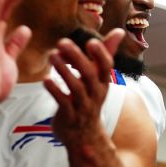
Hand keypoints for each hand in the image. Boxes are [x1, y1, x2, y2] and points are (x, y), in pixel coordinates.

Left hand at [44, 29, 125, 148]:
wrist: (85, 135)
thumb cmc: (90, 99)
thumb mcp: (99, 78)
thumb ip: (105, 53)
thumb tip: (119, 31)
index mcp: (103, 82)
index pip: (106, 66)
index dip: (100, 54)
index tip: (91, 41)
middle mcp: (96, 93)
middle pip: (89, 74)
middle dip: (77, 57)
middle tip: (62, 42)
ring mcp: (83, 105)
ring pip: (76, 87)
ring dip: (63, 70)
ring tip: (52, 55)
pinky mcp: (69, 115)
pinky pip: (63, 102)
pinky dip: (55, 90)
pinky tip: (46, 80)